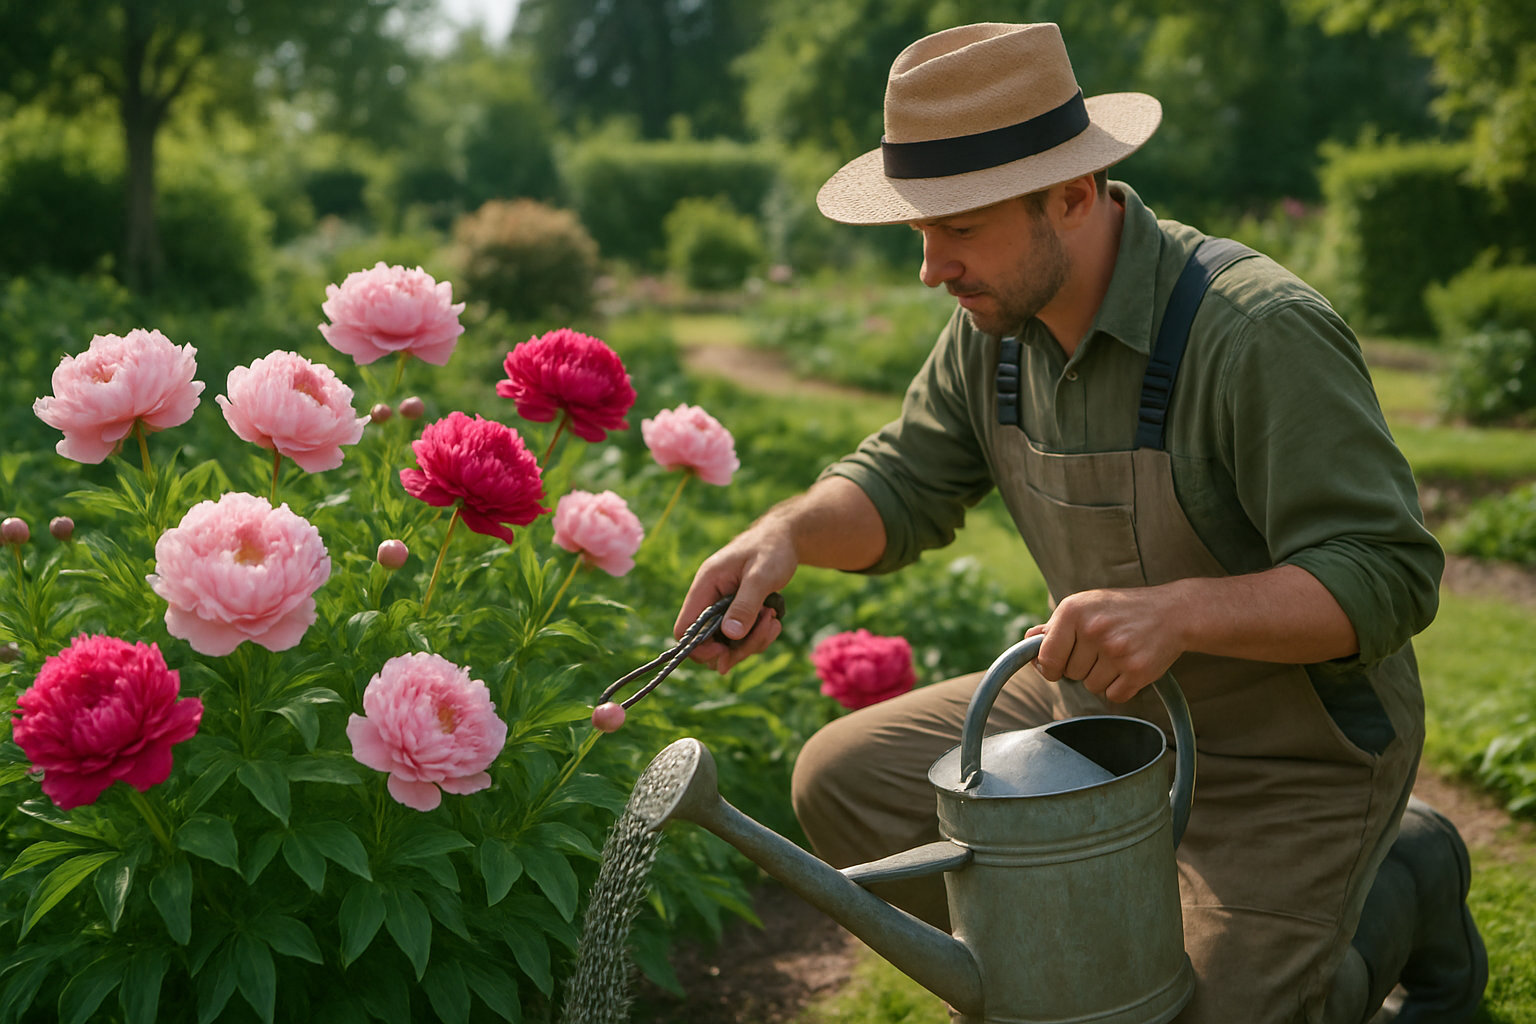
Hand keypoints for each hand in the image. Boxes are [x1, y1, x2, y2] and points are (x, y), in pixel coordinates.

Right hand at [676, 521, 793, 673]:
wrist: (784, 539)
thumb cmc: (771, 549)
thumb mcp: (760, 576)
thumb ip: (745, 604)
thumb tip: (731, 635)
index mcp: (705, 586)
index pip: (685, 628)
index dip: (699, 647)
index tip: (724, 652)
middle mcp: (710, 600)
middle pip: (708, 644)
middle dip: (736, 647)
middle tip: (764, 631)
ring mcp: (723, 609)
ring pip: (728, 644)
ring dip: (753, 641)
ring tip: (773, 619)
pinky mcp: (738, 614)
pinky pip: (743, 639)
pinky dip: (759, 636)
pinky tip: (774, 620)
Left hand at [1026, 587, 1187, 702]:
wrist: (1173, 612)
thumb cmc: (1121, 610)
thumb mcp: (1085, 605)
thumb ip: (1055, 625)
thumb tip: (1029, 641)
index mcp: (1074, 611)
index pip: (1046, 658)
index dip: (1048, 667)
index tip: (1056, 666)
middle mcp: (1093, 629)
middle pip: (1070, 675)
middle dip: (1081, 668)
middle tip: (1099, 650)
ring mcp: (1117, 651)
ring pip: (1091, 687)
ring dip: (1101, 678)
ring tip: (1116, 655)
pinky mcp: (1138, 671)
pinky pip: (1113, 696)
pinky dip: (1119, 687)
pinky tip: (1128, 667)